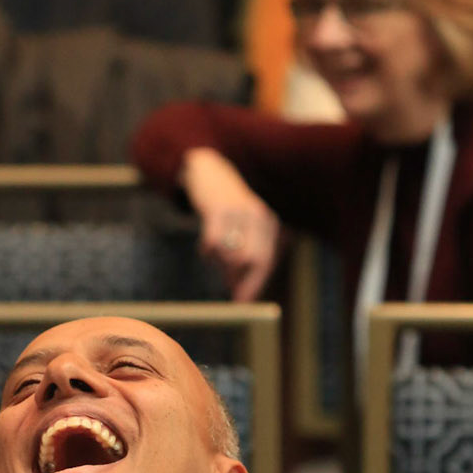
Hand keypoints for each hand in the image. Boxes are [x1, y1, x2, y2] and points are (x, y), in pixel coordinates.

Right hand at [181, 148, 281, 301]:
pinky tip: (205, 248)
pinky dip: (207, 250)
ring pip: (232, 254)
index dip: (254, 285)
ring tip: (213, 256)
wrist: (208, 169)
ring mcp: (239, 212)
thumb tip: (237, 290)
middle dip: (239, 279)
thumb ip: (241, 256)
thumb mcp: (240, 228)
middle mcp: (258, 217)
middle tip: (227, 288)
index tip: (242, 303)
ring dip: (220, 262)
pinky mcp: (219, 208)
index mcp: (267, 224)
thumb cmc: (225, 206)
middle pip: (253, 261)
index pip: (265, 261)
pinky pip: (213, 242)